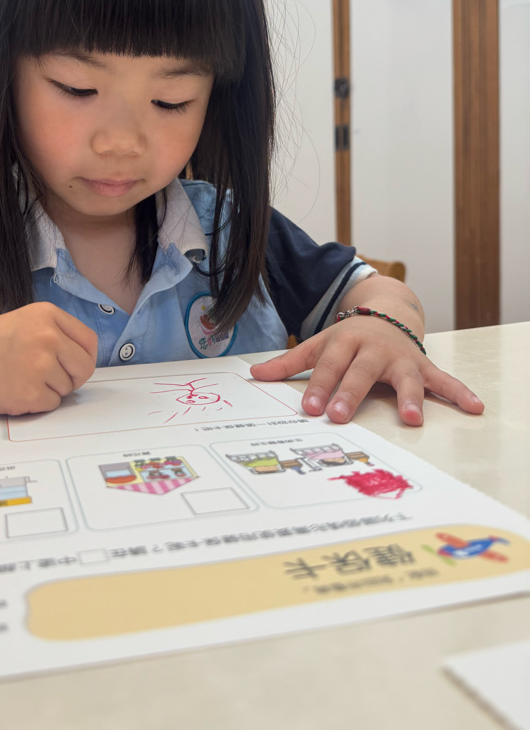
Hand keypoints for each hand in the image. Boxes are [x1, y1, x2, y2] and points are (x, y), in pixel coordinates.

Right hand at [0, 302, 97, 414]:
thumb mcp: (24, 320)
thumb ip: (56, 334)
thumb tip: (83, 360)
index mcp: (47, 315)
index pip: (89, 341)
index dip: (85, 357)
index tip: (76, 365)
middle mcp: (47, 338)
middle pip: (84, 368)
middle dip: (73, 378)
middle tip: (51, 379)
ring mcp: (39, 366)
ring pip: (67, 389)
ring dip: (50, 389)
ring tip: (21, 379)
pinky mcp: (29, 394)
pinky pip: (51, 405)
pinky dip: (37, 403)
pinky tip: (15, 390)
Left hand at [249, 319, 483, 425]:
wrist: (387, 312)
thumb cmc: (349, 339)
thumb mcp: (319, 345)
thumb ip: (289, 364)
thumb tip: (254, 376)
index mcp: (345, 342)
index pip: (328, 366)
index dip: (318, 386)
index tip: (308, 408)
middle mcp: (374, 348)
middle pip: (361, 373)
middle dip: (350, 393)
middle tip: (339, 415)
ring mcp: (401, 357)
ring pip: (405, 377)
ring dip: (410, 396)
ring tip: (411, 418)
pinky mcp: (423, 365)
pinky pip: (443, 380)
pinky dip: (459, 392)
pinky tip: (475, 407)